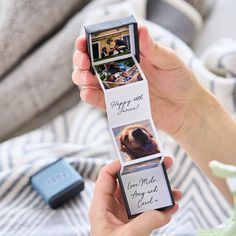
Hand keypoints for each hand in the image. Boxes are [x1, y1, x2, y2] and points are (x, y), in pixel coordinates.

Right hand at [72, 26, 202, 135]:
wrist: (186, 108)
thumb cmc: (180, 81)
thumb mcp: (170, 61)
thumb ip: (154, 49)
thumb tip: (140, 30)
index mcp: (131, 55)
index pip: (105, 47)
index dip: (90, 43)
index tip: (83, 42)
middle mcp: (120, 70)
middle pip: (92, 63)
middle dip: (81, 60)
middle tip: (82, 61)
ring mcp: (118, 88)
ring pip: (91, 81)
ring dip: (82, 78)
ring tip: (84, 77)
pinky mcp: (120, 104)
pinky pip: (101, 101)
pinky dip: (91, 97)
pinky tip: (87, 93)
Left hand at [89, 157, 181, 235]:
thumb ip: (144, 223)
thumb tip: (165, 211)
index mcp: (101, 205)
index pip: (106, 176)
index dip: (118, 165)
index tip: (135, 161)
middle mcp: (112, 205)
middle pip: (127, 182)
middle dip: (145, 173)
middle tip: (161, 165)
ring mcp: (124, 213)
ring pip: (140, 195)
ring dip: (156, 190)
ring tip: (173, 187)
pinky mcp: (133, 222)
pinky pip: (147, 210)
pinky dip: (160, 207)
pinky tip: (173, 206)